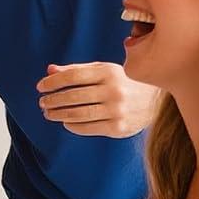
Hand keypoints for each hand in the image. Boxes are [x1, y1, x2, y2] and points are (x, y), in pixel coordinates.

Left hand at [36, 62, 158, 137]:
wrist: (157, 102)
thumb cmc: (125, 82)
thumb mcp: (104, 70)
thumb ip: (77, 70)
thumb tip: (50, 70)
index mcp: (109, 72)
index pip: (73, 76)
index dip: (53, 82)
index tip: (40, 87)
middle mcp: (114, 90)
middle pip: (73, 96)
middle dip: (52, 100)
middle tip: (42, 102)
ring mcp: (117, 110)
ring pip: (78, 114)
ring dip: (58, 114)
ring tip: (48, 113)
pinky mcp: (118, 128)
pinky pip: (87, 128)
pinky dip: (72, 125)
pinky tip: (66, 122)